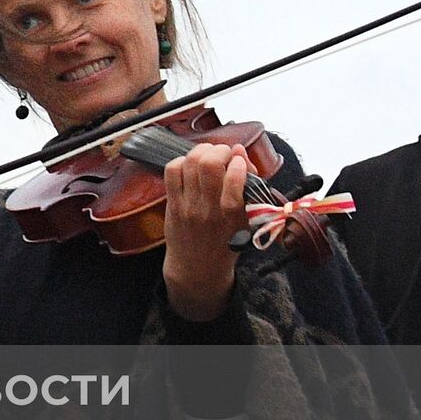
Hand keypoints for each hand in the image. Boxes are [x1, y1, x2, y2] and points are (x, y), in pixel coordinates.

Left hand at [162, 143, 249, 320]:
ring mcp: (188, 207)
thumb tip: (240, 153)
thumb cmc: (226, 243)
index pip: (235, 183)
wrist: (197, 269)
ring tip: (210, 153)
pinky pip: (172, 172)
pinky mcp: (172, 205)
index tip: (240, 161)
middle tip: (224, 153)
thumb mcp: (247, 222)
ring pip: (189, 164)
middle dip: (219, 150)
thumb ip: (248, 187)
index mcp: (234, 217)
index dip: (238, 164)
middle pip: (208, 166)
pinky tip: (191, 164)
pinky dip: (182, 161)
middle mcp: (209, 211)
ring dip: (202, 151)